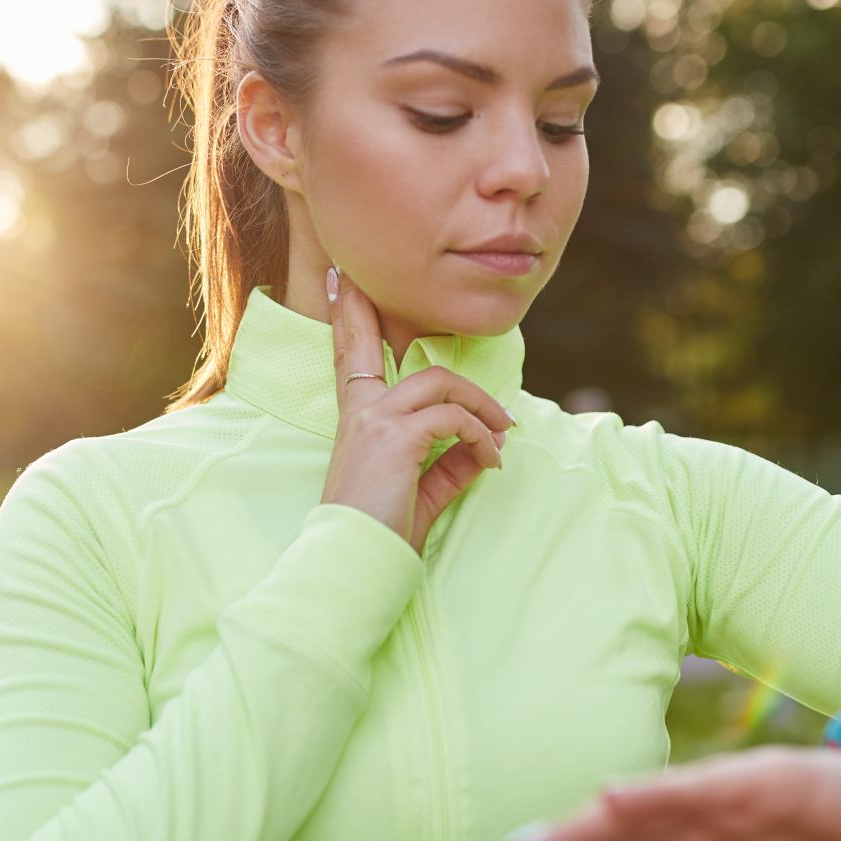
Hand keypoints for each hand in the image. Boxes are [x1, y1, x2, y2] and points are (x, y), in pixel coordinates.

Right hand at [322, 265, 513, 554]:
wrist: (357, 559)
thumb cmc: (381, 531)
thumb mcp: (420, 492)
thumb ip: (449, 465)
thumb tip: (484, 450)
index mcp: (356, 419)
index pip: (348, 356)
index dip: (347, 317)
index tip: (338, 280)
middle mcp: (361, 411)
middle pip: (387, 352)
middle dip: (409, 338)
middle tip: (471, 383)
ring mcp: (376, 420)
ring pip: (439, 385)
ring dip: (480, 407)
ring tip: (502, 434)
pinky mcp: (396, 437)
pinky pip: (453, 419)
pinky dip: (481, 436)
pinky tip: (491, 460)